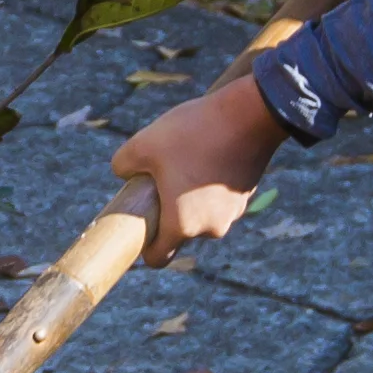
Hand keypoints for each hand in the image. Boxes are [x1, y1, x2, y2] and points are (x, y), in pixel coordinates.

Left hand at [114, 75, 286, 256]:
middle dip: (168, 210)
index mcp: (182, 225)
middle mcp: (211, 228)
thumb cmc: (194, 133)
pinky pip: (218, 199)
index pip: (158, 258)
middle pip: (179, 230)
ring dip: (190, 196)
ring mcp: (232, 213)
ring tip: (187, 160)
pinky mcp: (245, 196)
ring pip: (201, 213)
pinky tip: (207, 154)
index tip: (140, 226)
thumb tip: (123, 174)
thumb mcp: (143, 144)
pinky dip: (209, 185)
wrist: (251, 114)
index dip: (145, 247)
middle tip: (162, 177)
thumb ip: (122, 165)